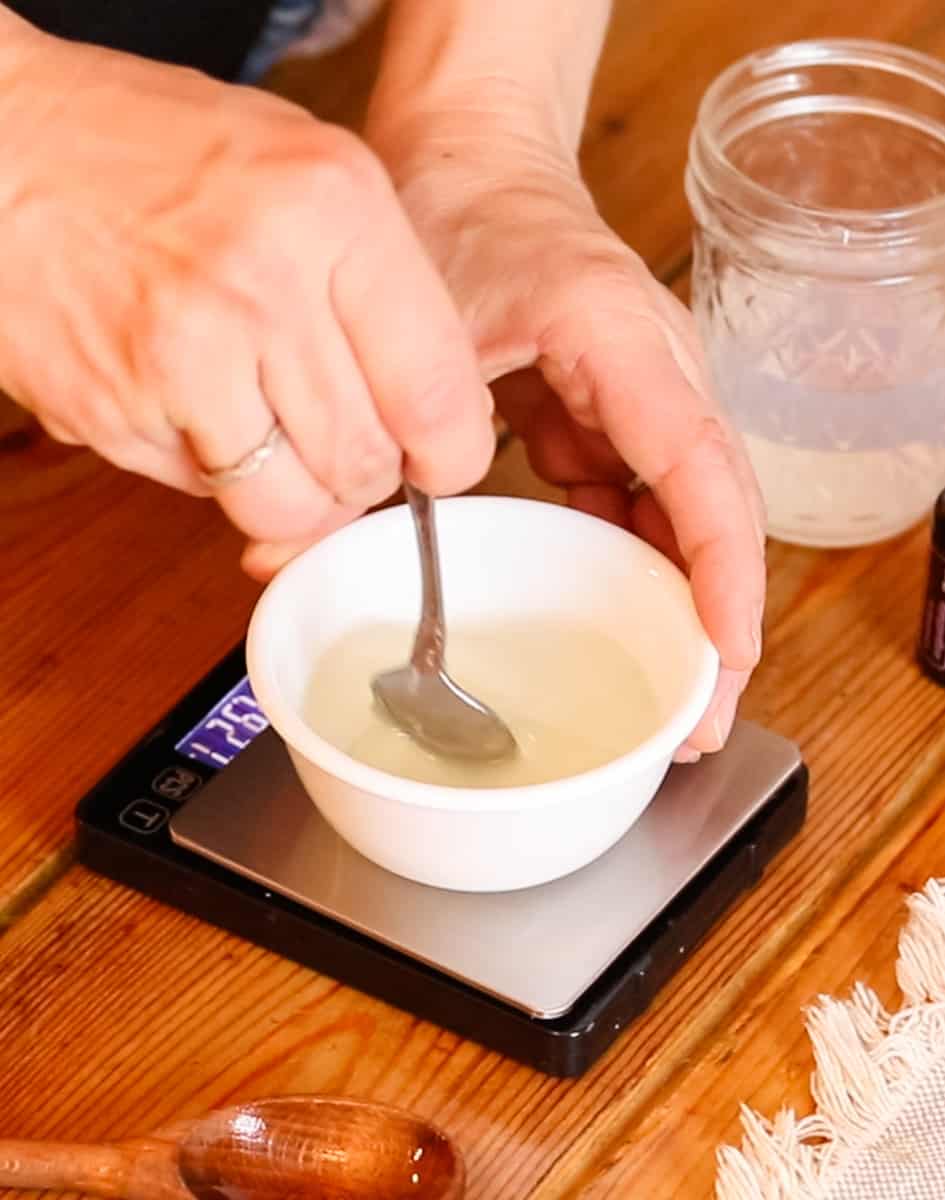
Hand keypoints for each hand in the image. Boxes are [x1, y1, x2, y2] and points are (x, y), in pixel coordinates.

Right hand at [0, 17, 494, 577]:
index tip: (438, 458)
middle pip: (365, 466)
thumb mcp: (306, 170)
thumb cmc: (152, 149)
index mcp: (331, 211)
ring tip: (280, 438)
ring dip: (299, 497)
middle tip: (350, 444)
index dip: (448, 453)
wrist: (0, 147)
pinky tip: (204, 411)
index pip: (436, 395)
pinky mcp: (117, 417)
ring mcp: (181, 361)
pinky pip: (209, 498)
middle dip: (369, 476)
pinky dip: (222, 477)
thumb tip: (436, 411)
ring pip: (290, 510)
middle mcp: (260, 287)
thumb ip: (384, 286)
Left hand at [368, 111, 765, 756]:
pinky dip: (623, 570)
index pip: (701, 474)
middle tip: (693, 728)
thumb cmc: (457, 213)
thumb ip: (377, 439)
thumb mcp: (415, 322)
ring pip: (682, 525)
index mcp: (625, 346)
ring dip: (675, 613)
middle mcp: (658, 378)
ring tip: (666, 705)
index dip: (719, 574)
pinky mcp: (615, 420)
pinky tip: (606, 625)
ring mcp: (644, 401)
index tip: (722, 657)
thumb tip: (294, 559)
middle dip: (712, 627)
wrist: (475, 159)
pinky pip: (635, 509)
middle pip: (713, 519)